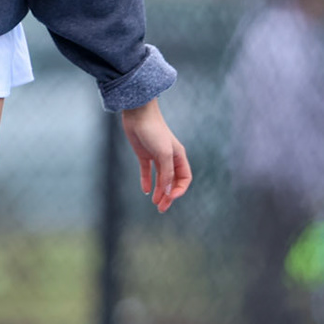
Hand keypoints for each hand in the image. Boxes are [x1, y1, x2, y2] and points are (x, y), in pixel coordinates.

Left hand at [121, 98, 192, 212]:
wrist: (138, 114)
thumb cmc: (154, 131)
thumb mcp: (164, 153)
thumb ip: (167, 173)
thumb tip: (169, 191)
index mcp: (178, 156)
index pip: (184, 178)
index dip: (180, 189)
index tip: (171, 197)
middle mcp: (169, 157)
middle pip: (172, 181)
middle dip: (168, 195)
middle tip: (161, 208)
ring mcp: (156, 156)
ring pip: (160, 178)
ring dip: (159, 191)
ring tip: (155, 203)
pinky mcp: (143, 154)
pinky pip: (147, 171)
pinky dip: (147, 181)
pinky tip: (146, 191)